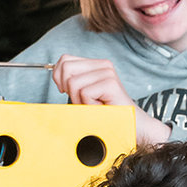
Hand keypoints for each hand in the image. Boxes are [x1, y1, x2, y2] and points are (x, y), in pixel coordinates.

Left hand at [50, 55, 168, 144]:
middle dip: (68, 89)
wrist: (131, 127)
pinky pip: (84, 93)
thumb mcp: (83, 94)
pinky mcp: (111, 84)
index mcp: (96, 64)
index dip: (59, 77)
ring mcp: (107, 73)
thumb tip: (54, 71)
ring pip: (73, 83)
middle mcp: (103, 65)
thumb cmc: (105, 113)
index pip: (64, 60)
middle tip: (82, 101)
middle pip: (66, 68)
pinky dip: (88, 105)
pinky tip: (100, 108)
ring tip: (93, 106)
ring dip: (79, 100)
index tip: (67, 91)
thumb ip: (70, 81)